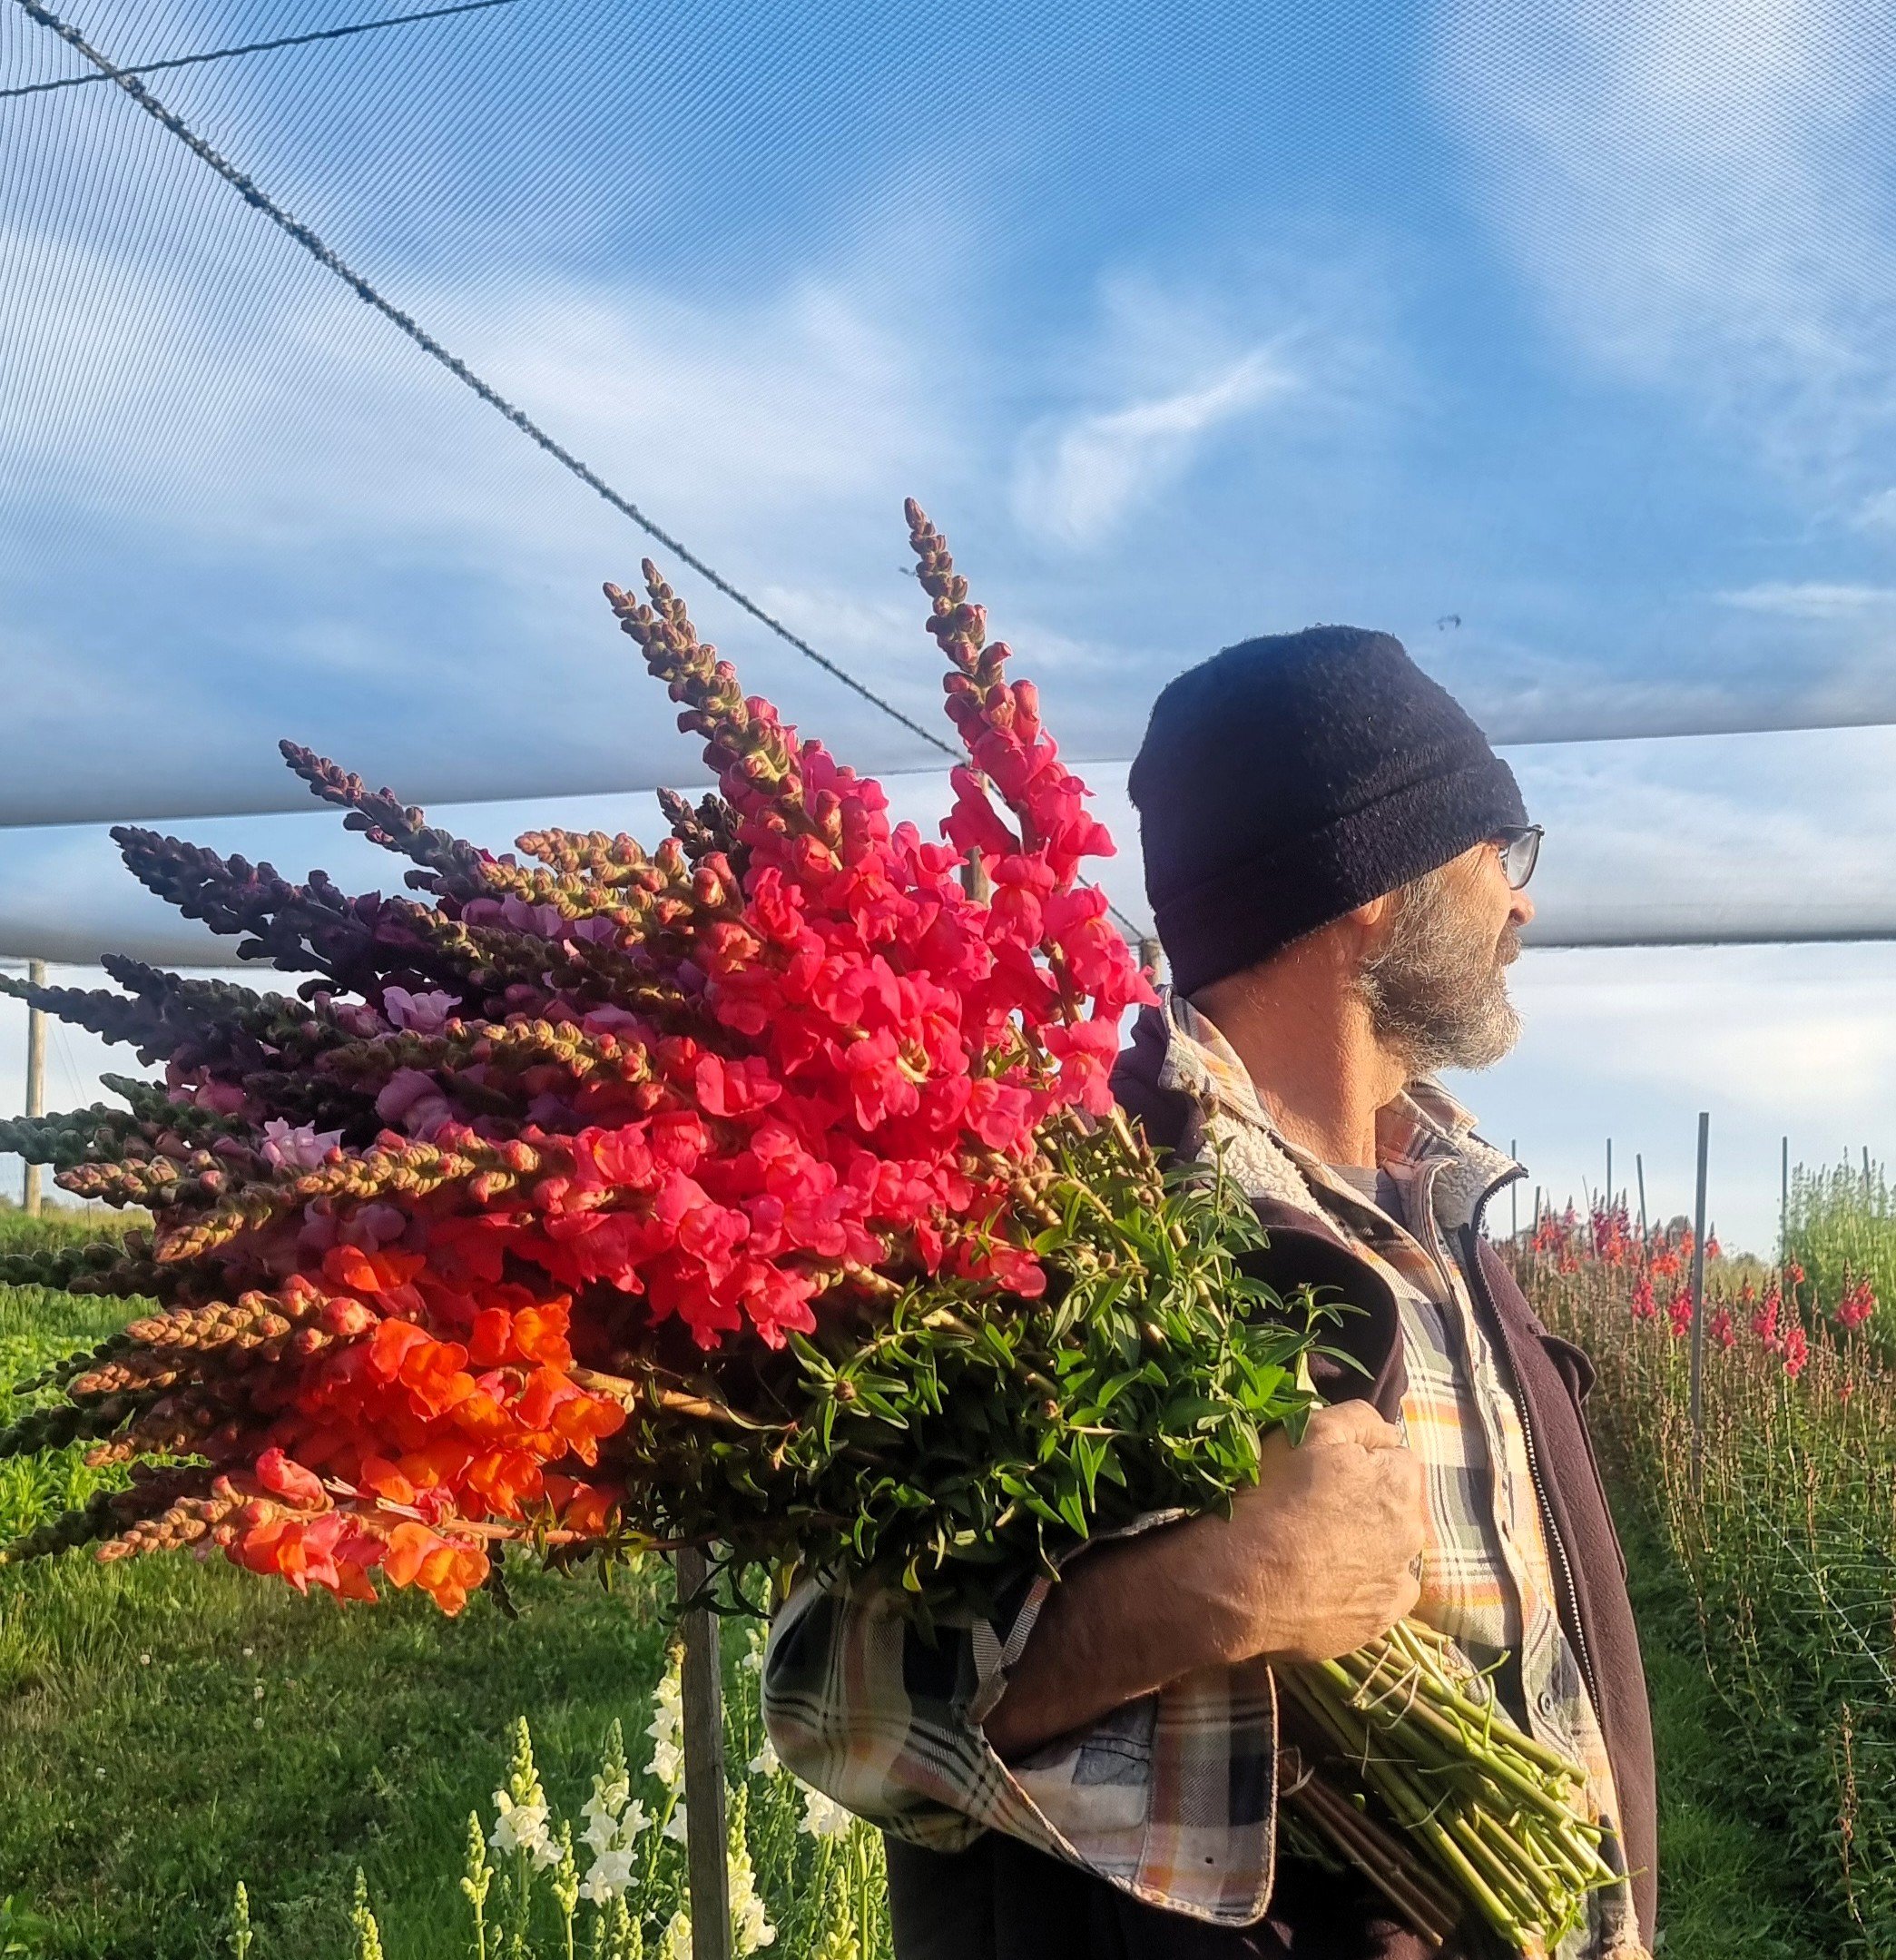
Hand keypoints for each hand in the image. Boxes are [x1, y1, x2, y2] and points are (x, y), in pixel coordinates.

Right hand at [981, 1401, 1424, 1757]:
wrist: (1188, 1605)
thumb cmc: (1191, 1511)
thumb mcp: (1213, 1439)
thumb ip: (1245, 1405)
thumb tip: (1261, 1372)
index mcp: (1337, 1439)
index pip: (1356, 1411)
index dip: (1323, 1425)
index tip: (1294, 1437)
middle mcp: (1380, 1490)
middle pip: (1390, 1456)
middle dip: (1357, 1464)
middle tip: (1306, 1482)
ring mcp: (1391, 1554)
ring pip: (1401, 1514)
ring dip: (1370, 1515)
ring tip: (1316, 1532)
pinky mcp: (1386, 1607)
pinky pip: (1398, 1575)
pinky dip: (1373, 1571)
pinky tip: (1329, 1577)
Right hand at [1184, 1400, 1424, 1664]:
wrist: (1242, 1580)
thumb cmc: (1272, 1495)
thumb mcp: (1309, 1430)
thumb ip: (1358, 1419)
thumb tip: (1386, 1433)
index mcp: (1400, 1479)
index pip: (1395, 1457)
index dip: (1362, 1460)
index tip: (1328, 1472)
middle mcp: (1413, 1530)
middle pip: (1398, 1506)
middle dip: (1371, 1503)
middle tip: (1321, 1510)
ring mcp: (1400, 1580)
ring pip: (1391, 1550)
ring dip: (1369, 1544)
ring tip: (1320, 1550)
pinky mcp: (1382, 1618)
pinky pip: (1384, 1593)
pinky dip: (1365, 1586)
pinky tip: (1329, 1583)